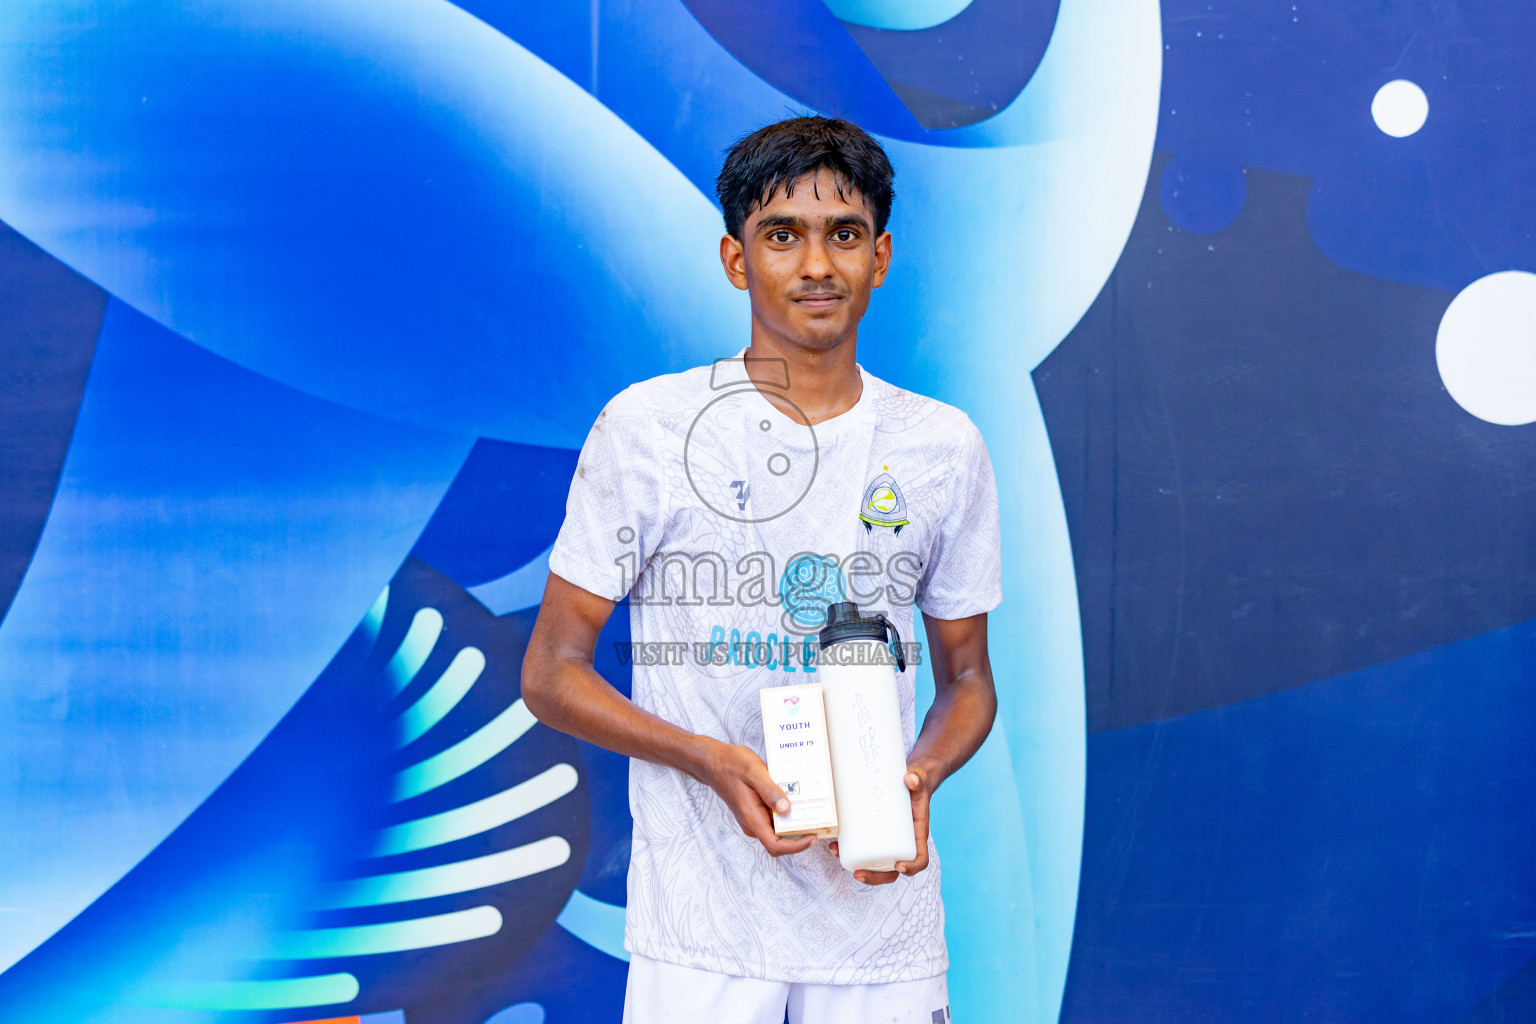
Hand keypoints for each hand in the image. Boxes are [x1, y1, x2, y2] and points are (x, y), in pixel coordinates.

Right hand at [699, 740, 814, 857]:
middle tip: (818, 818)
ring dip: (793, 821)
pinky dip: (785, 812)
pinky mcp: (755, 810)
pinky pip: (773, 817)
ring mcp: (753, 818)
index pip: (775, 845)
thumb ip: (770, 791)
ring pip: (777, 828)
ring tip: (809, 805)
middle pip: (779, 840)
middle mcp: (752, 822)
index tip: (812, 837)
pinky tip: (794, 796)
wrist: (713, 762)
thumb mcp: (754, 771)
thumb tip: (786, 809)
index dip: (796, 846)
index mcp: (752, 817)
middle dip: (800, 833)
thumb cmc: (731, 764)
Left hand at [831, 765, 933, 884]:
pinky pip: (863, 849)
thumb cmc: (916, 784)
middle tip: (858, 874)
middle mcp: (902, 842)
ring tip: (837, 855)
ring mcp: (887, 841)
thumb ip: (917, 779)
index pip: (919, 858)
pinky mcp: (874, 834)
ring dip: (856, 866)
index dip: (911, 867)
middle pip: (892, 870)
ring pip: (874, 863)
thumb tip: (910, 778)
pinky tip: (834, 845)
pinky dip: (848, 850)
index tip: (899, 866)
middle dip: (875, 877)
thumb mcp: (919, 781)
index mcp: (917, 835)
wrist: (909, 780)